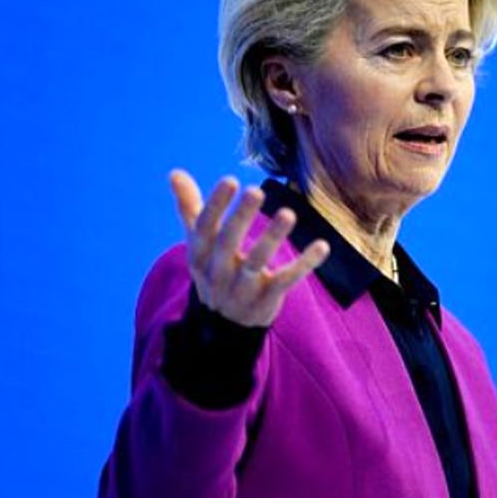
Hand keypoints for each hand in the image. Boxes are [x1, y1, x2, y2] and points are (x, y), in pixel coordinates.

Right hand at [169, 170, 328, 327]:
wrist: (222, 324)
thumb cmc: (213, 268)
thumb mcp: (198, 242)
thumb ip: (190, 207)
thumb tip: (174, 172)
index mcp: (199, 255)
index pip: (204, 227)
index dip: (215, 205)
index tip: (230, 180)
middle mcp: (217, 272)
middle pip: (227, 243)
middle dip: (241, 216)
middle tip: (256, 190)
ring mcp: (241, 288)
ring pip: (256, 263)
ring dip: (272, 238)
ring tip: (288, 214)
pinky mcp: (266, 299)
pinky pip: (286, 281)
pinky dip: (304, 264)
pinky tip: (322, 246)